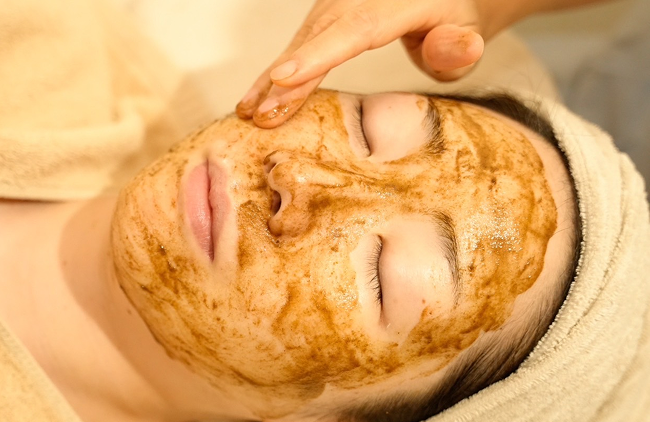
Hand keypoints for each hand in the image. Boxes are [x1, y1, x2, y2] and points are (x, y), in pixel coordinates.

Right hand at [236, 0, 487, 127]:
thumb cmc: (455, 19)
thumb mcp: (469, 32)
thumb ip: (460, 46)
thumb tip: (458, 48)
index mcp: (398, 1)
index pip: (355, 29)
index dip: (317, 56)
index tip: (285, 78)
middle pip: (318, 36)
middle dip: (286, 78)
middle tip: (261, 115)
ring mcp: (338, 4)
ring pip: (301, 40)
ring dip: (272, 79)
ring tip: (249, 113)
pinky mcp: (325, 17)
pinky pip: (299, 43)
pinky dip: (277, 72)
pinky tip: (255, 97)